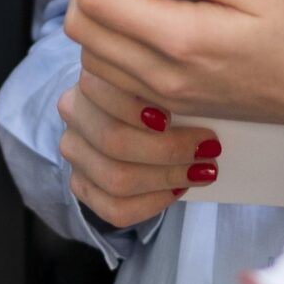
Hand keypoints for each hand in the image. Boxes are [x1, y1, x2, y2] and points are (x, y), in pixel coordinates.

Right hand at [56, 67, 222, 227]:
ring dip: (167, 178)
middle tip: (209, 147)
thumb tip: (202, 103)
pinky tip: (178, 190)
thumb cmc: (163, 91)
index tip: (172, 116)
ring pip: (116, 179)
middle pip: (114, 141)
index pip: (101, 93)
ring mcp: (74, 151)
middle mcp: (74, 112)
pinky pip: (115, 208)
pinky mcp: (81, 184)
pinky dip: (153, 203)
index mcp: (91, 74)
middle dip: (169, 150)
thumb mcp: (164, 77)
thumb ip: (171, 83)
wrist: (140, 112)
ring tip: (203, 170)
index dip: (135, 108)